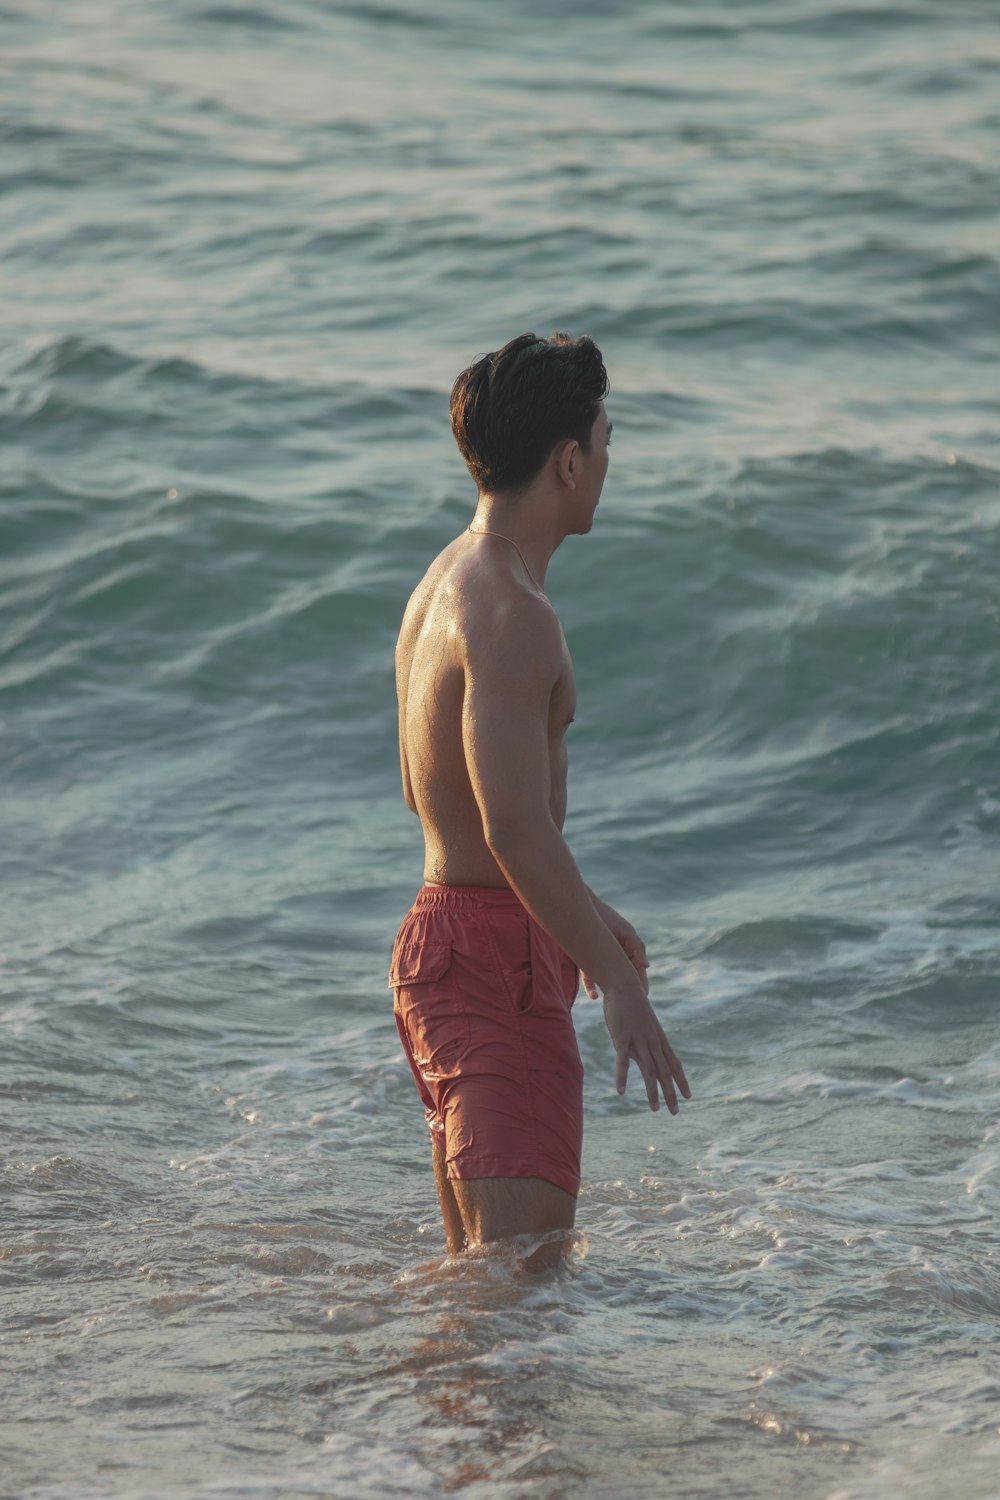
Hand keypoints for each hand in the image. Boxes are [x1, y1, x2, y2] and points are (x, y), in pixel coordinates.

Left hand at [581, 895, 648, 1000]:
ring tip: (611, 1003)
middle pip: (623, 978)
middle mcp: (614, 956)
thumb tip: (647, 966)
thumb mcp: (625, 930)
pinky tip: (593, 995)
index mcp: (628, 948)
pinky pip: (589, 978)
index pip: (637, 970)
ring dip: (609, 991)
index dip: (641, 983)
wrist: (578, 909)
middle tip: (629, 1006)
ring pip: (606, 980)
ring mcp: (599, 959)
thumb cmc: (605, 917)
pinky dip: (591, 987)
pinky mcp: (585, 961)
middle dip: (626, 991)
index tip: (643, 997)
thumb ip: (637, 946)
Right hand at [602, 975, 690, 1114]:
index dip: (681, 1081)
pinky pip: (623, 1062)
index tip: (688, 1096)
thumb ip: (647, 1038)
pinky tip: (621, 1092)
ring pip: (649, 1071)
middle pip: (664, 1072)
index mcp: (660, 1039)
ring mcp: (639, 1041)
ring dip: (653, 1092)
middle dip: (671, 1093)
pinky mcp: (622, 1039)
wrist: (625, 985)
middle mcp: (653, 1042)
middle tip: (675, 1112)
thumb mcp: (646, 1022)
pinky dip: (622, 1077)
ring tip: (655, 1109)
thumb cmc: (634, 1004)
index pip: (674, 1064)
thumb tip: (647, 1048)